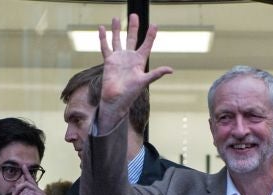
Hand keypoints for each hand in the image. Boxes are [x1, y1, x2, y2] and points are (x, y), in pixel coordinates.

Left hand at [10, 165, 60, 194]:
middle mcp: (38, 190)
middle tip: (13, 194)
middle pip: (26, 181)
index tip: (23, 166)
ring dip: (19, 193)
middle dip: (18, 187)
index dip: (27, 173)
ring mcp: (39, 193)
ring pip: (26, 186)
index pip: (31, 180)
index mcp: (37, 191)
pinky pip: (28, 193)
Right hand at [96, 14, 172, 133]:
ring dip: (117, 30)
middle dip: (133, 27)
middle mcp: (129, 58)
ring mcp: (119, 58)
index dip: (150, 35)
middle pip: (132, 38)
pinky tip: (101, 28)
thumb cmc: (131, 93)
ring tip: (116, 18)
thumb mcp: (144, 81)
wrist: (116, 100)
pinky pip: (105, 47)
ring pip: (117, 40)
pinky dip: (103, 38)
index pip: (146, 44)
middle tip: (134, 15)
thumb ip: (156, 74)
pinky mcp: (109, 61)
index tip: (154, 25)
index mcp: (139, 61)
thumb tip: (170, 70)